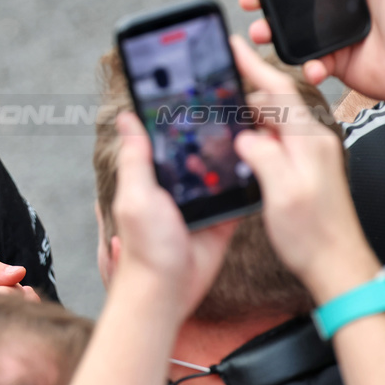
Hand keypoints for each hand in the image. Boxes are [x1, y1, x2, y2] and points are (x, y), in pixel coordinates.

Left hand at [109, 112, 235, 323]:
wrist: (168, 291)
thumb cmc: (145, 248)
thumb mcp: (136, 196)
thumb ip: (135, 158)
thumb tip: (126, 119)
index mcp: (153, 178)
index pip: (165, 141)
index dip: (176, 120)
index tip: (194, 93)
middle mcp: (177, 188)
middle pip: (196, 152)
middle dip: (210, 135)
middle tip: (231, 107)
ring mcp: (201, 204)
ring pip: (219, 171)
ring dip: (231, 156)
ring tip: (249, 129)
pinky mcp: (221, 220)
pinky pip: (237, 197)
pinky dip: (247, 183)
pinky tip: (258, 163)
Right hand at [230, 40, 377, 294]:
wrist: (339, 265)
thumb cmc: (315, 236)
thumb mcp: (282, 193)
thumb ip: (263, 156)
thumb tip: (246, 136)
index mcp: (309, 140)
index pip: (277, 90)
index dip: (253, 65)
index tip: (233, 46)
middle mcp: (313, 141)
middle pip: (275, 100)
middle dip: (245, 87)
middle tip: (215, 81)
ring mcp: (311, 154)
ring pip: (275, 119)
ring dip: (249, 112)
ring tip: (222, 110)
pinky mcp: (307, 168)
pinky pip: (278, 138)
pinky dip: (257, 133)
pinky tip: (241, 141)